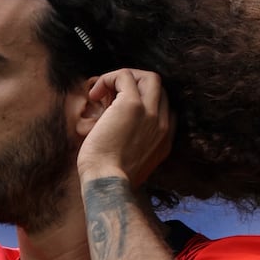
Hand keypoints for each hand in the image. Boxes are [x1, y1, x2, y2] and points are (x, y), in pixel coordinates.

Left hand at [77, 68, 173, 185]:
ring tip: (103, 93)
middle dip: (135, 85)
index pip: (164, 106)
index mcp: (165, 139)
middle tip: (110, 97)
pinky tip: (94, 94)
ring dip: (124, 78)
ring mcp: (151, 113)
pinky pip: (125, 76)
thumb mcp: (130, 161)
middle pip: (159, 88)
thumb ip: (132, 142)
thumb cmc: (109, 177)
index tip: (118, 108)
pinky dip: (108, 78)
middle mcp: (163, 124)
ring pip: (148, 76)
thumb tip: (113, 124)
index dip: (142, 100)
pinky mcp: (132, 105)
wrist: (107, 183)